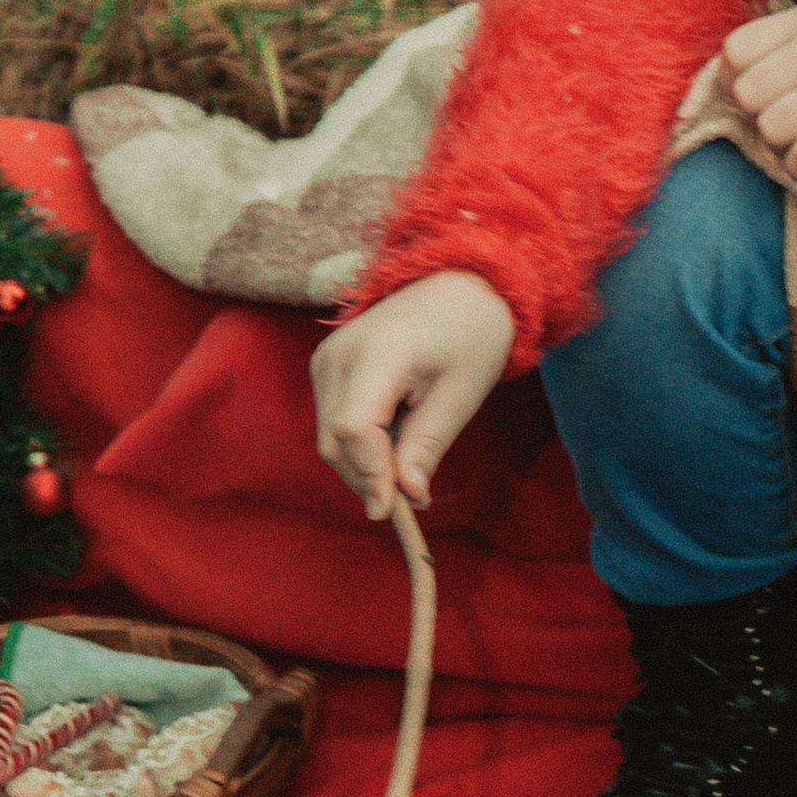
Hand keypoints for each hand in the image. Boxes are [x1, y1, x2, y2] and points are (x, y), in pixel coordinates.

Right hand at [311, 269, 515, 517]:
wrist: (458, 284)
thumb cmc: (470, 335)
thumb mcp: (460, 396)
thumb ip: (426, 446)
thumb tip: (407, 497)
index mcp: (377, 354)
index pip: (354, 429)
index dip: (370, 475)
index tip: (395, 511)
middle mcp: (338, 354)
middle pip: (334, 439)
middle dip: (368, 479)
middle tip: (413, 502)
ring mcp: (326, 358)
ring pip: (329, 436)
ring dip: (364, 465)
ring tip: (411, 470)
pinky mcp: (327, 365)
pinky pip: (333, 420)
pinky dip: (359, 445)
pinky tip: (396, 444)